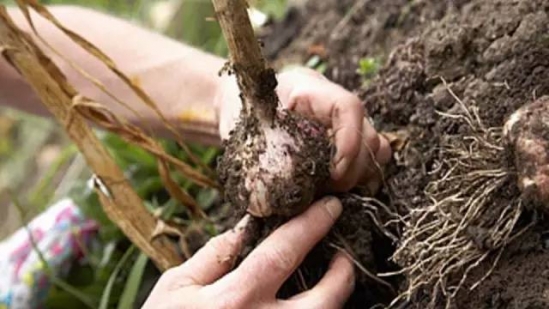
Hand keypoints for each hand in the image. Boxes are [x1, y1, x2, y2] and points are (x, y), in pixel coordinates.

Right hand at [142, 197, 353, 308]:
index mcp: (234, 300)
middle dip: (344, 275)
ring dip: (336, 300)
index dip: (311, 225)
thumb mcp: (177, 287)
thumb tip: (244, 227)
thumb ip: (212, 255)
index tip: (330, 207)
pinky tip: (309, 303)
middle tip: (346, 256)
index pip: (284, 252)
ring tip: (333, 280)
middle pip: (325, 300)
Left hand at [215, 67, 390, 191]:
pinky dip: (359, 178)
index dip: (349, 141)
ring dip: (359, 175)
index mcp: (310, 91)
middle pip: (369, 134)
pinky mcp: (345, 139)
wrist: (241, 101)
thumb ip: (254, 164)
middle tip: (325, 189)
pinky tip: (334, 190)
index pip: (349, 107)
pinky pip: (369, 160)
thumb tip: (262, 204)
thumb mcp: (242, 133)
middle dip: (351, 170)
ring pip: (376, 149)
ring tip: (328, 190)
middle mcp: (335, 104)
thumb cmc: (241, 111)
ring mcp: (344, 122)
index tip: (334, 173)